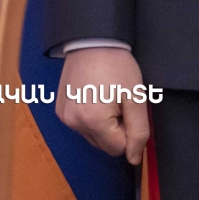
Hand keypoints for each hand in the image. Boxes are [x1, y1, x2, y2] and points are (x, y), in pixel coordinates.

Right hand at [56, 47, 150, 165]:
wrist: (92, 40)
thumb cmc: (116, 65)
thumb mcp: (136, 96)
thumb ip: (138, 131)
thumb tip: (133, 158)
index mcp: (93, 121)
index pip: (118, 148)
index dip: (128, 130)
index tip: (128, 108)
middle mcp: (74, 123)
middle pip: (104, 144)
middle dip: (116, 128)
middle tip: (118, 101)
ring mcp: (64, 117)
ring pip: (92, 136)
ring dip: (103, 124)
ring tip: (106, 96)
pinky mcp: (60, 110)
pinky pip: (80, 125)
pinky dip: (90, 117)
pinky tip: (94, 96)